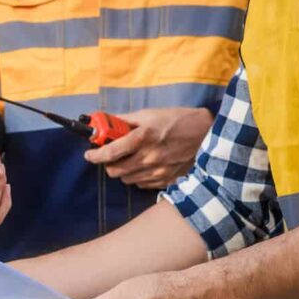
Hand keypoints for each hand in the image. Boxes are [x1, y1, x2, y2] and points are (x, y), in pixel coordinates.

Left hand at [84, 107, 213, 189]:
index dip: (94, 155)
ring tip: (131, 159)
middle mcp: (149, 157)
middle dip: (108, 164)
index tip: (89, 154)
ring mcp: (158, 171)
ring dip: (123, 170)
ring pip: (126, 179)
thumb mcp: (149, 114)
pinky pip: (141, 184)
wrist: (208, 134)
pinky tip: (145, 166)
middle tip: (111, 156)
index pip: (110, 153)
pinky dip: (138, 177)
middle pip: (114, 171)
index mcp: (143, 137)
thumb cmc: (178, 120)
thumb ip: (124, 121)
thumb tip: (104, 122)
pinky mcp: (166, 180)